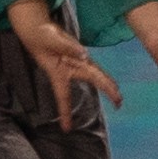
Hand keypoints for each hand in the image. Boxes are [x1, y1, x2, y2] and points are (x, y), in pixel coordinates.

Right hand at [4, 0, 116, 127]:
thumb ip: (68, 47)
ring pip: (96, 74)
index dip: (65, 112)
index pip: (63, 96)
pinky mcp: (79, 54)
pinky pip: (93, 65)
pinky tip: (110, 83)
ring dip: (107, 84)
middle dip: (106, 90)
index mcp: (59, 72)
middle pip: (92, 80)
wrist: (38, 29)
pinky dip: (102, 75)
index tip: (66, 129)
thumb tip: (84, 55)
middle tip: (119, 104)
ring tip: (118, 97)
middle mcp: (70, 69)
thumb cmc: (40, 37)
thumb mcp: (51, 41)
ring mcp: (76, 62)